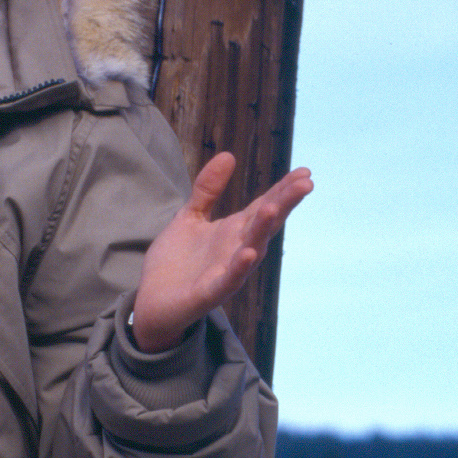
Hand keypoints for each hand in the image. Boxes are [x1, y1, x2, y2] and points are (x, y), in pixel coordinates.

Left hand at [129, 155, 312, 352]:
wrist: (152, 302)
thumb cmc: (175, 262)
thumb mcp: (190, 217)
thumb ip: (207, 190)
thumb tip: (228, 155)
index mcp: (233, 231)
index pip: (263, 206)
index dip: (283, 189)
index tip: (305, 171)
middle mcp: (236, 250)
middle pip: (265, 224)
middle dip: (284, 203)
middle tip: (306, 183)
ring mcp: (226, 272)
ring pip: (251, 249)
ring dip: (262, 230)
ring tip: (275, 208)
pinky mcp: (209, 293)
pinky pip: (228, 280)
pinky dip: (239, 268)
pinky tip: (249, 253)